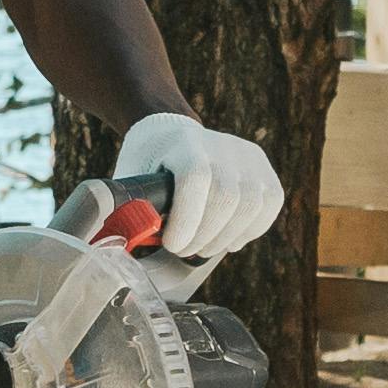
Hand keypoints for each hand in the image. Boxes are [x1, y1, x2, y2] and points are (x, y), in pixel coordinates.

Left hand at [107, 113, 285, 263]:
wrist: (172, 134)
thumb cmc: (149, 165)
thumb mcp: (131, 181)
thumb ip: (129, 212)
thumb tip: (118, 252)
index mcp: (184, 143)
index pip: (197, 179)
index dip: (188, 219)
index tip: (172, 245)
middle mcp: (222, 145)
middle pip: (227, 198)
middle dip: (203, 236)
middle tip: (183, 251)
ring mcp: (248, 156)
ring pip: (251, 206)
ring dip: (225, 238)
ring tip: (203, 247)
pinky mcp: (265, 169)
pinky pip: (268, 206)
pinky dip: (249, 230)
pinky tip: (227, 238)